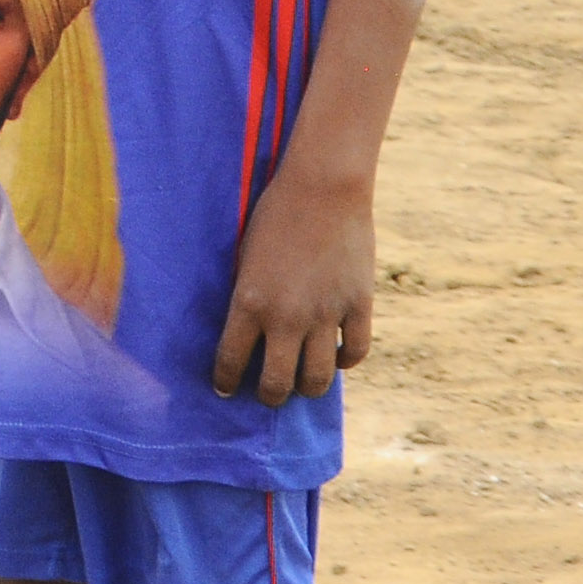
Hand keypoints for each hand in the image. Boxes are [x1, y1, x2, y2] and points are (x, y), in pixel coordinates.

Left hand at [210, 155, 375, 404]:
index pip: (231, 362)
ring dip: (307, 387)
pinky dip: (345, 361)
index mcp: (249, 302)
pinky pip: (354, 352)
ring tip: (302, 382)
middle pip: (277, 385)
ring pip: (317, 380)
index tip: (224, 389)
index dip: (225, 382)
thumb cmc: (274, 214)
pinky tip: (336, 357)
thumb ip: (248, 297)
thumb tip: (247, 334)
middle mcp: (286, 317)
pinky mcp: (358, 306)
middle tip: (267, 393)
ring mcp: (325, 315)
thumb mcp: (245, 257)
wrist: (322, 187)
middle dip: (269, 396)